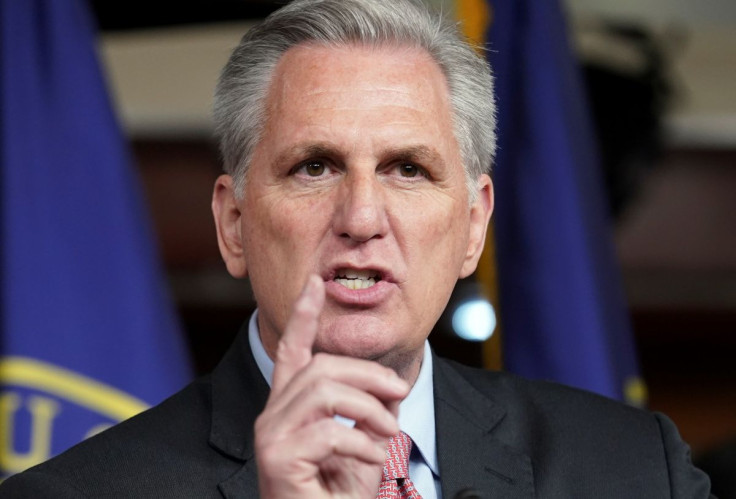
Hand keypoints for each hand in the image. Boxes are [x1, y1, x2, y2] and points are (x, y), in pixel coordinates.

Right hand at [255, 275, 409, 497]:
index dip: (303, 316)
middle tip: (401, 392)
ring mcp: (270, 436)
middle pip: (320, 367)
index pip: (293, 351)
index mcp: (289, 408)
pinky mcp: (277, 458)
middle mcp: (272, 416)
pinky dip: (362, 442)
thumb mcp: (361, 446)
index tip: (314, 283)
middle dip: (368, 374)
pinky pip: (328, 430)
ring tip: (388, 433)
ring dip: (368, 408)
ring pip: (323, 390)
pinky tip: (373, 458)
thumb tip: (388, 388)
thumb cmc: (336, 496)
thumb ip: (367, 413)